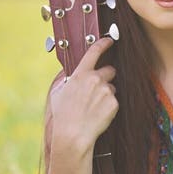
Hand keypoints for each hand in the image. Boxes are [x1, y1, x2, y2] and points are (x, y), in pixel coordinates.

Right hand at [49, 37, 117, 155]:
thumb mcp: (58, 92)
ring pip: (111, 87)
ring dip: (106, 93)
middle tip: (98, 88)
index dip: (103, 44)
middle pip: (110, 70)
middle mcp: (95, 79)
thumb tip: (71, 77)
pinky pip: (114, 101)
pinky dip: (109, 106)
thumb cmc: (63, 115)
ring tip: (94, 106)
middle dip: (106, 76)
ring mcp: (106, 91)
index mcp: (80, 74)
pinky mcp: (114, 104)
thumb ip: (67, 80)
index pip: (94, 52)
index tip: (110, 40)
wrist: (73, 133)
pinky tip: (98, 114)